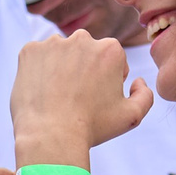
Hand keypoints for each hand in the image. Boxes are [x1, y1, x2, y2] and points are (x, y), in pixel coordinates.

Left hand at [11, 32, 152, 158]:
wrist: (51, 136)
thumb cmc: (93, 127)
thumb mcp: (132, 116)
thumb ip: (146, 95)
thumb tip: (138, 81)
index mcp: (110, 49)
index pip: (112, 59)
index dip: (108, 81)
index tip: (98, 98)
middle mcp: (82, 38)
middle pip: (86, 52)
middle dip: (84, 69)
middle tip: (77, 97)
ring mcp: (53, 42)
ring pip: (61, 53)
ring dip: (61, 68)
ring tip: (58, 96)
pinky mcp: (29, 50)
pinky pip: (37, 57)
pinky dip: (39, 71)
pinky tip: (43, 91)